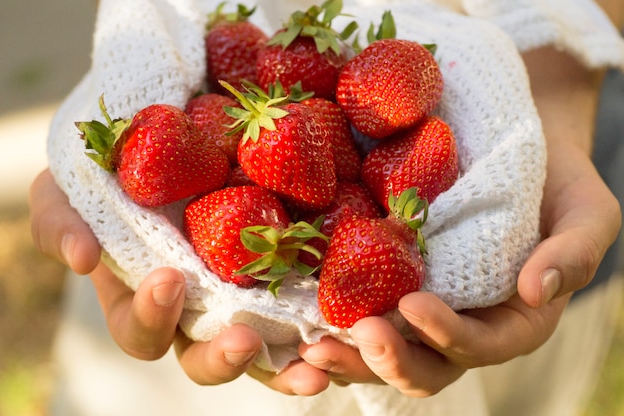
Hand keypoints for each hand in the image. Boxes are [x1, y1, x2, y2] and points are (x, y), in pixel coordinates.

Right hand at [29, 168, 331, 394]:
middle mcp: (197, 309)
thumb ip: (61, 219)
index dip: (152, 317)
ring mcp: (244, 295)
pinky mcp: (284, 275)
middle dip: (223, 356)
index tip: (169, 279)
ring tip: (314, 364)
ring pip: (265, 351)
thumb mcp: (74, 183)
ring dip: (287, 366)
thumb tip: (83, 258)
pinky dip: (324, 327)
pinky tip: (346, 324)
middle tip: (243, 337)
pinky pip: (305, 312)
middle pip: (206, 358)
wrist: (176, 130)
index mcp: (145, 297)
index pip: (143, 331)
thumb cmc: (119, 165)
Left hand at [298, 48, 621, 395]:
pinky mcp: (389, 282)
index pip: (481, 346)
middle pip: (425, 365)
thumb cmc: (555, 180)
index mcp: (511, 320)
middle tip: (352, 336)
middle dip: (388, 360)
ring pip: (385, 351)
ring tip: (311, 347)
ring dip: (349, 356)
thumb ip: (577, 250)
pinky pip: (360, 313)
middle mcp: (462, 322)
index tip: (414, 304)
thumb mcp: (585, 209)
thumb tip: (540, 290)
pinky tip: (300, 315)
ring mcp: (422, 305)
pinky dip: (331, 324)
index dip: (449, 335)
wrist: (510, 147)